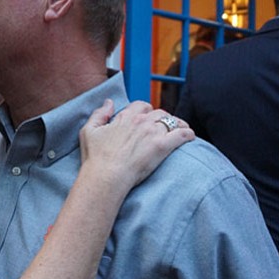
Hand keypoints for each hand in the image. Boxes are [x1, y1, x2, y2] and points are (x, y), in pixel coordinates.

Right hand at [79, 99, 193, 189]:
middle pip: (158, 112)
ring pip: (171, 120)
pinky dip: (187, 134)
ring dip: (176, 123)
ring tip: (180, 129)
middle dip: (162, 117)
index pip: (141, 105)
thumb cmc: (95, 157)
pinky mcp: (163, 146)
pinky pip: (182, 134)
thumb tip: (109, 102)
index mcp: (124, 117)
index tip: (146, 117)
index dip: (146, 110)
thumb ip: (99, 114)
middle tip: (163, 126)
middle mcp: (140, 121)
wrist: (106, 176)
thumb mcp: (88, 131)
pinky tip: (189, 137)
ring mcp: (152, 133)